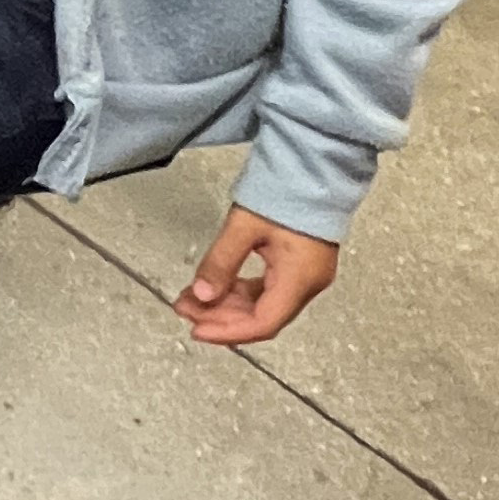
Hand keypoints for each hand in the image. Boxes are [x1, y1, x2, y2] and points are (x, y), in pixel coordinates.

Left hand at [174, 205, 339, 345]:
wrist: (314, 168)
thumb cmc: (284, 192)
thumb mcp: (244, 226)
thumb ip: (221, 262)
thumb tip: (201, 295)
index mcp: (299, 280)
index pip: (262, 323)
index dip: (227, 332)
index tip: (196, 330)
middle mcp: (308, 285)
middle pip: (262, 317)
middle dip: (220, 317)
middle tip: (184, 307)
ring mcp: (306, 276)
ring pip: (263, 305)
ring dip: (228, 305)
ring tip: (191, 297)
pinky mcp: (300, 265)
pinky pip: (268, 289)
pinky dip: (241, 292)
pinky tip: (216, 286)